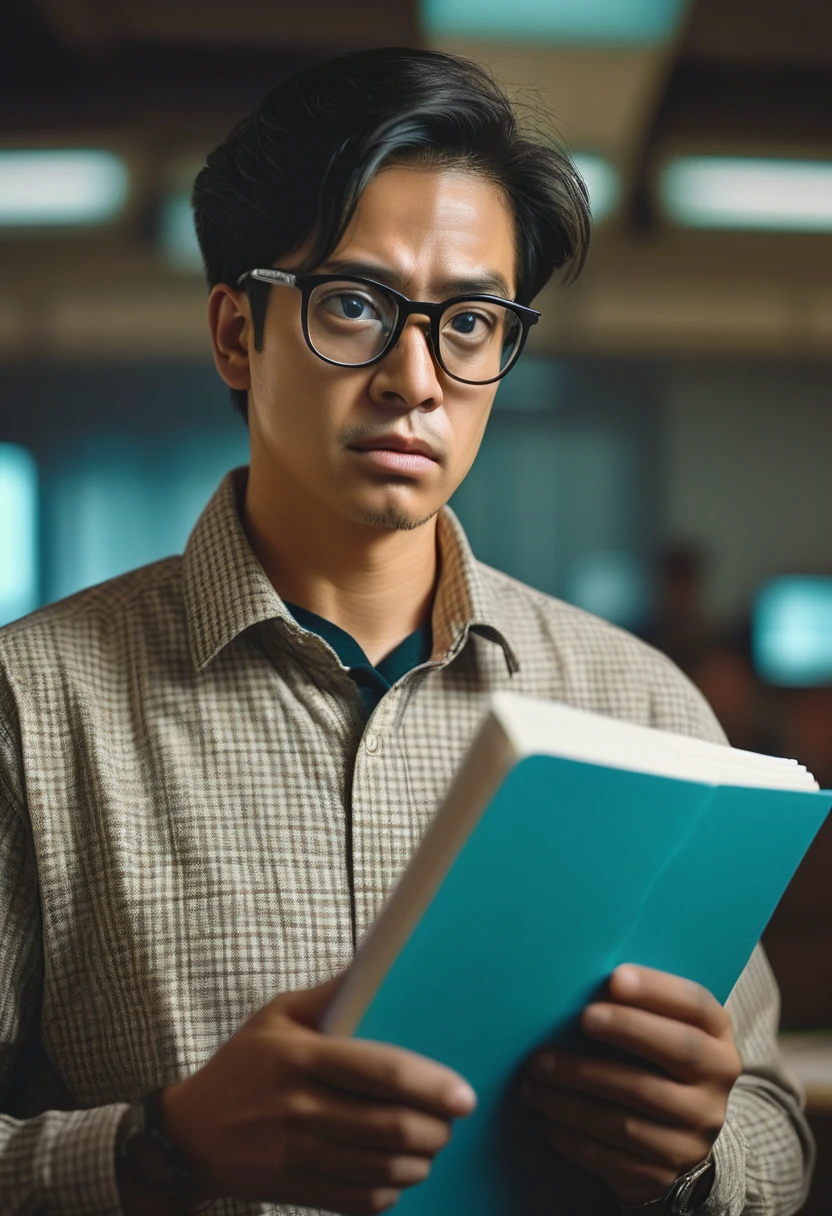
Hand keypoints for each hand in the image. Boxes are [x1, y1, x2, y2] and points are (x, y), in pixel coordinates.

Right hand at [157, 976, 475, 1214]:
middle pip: (389, 1127)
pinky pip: (357, 1199)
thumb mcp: (275, 1015)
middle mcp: (300, 1107)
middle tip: (450, 1123)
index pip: (381, 1072)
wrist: (187, 1133)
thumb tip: (376, 960)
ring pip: (380, 1168)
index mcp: (302, 1057)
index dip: (431, 1085)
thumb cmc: (241, 1065)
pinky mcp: (292, 1189)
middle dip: (435, 1130)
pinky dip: (389, 1191)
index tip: (463, 1095)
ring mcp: (295, 1153)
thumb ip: (329, 992)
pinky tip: (397, 1174)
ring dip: (419, 1162)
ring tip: (429, 1147)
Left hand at [521, 964, 741, 1205]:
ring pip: (633, 1112)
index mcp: (716, 1037)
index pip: (696, 1006)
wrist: (675, 1131)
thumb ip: (633, 1004)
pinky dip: (571, 1135)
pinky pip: (612, 1157)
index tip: (615, 979)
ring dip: (576, 1091)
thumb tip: (577, 979)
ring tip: (535, 1072)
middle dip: (626, 1030)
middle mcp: (715, 1085)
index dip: (657, 991)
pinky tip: (542, 1115)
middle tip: (580, 1019)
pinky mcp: (663, 1173)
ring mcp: (694, 1135)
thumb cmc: (651, 1057)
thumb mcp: (659, 1025)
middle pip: (678, 1052)